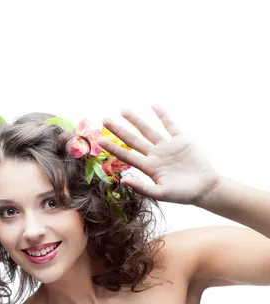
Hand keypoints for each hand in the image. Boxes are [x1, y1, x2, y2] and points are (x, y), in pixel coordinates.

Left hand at [97, 104, 220, 205]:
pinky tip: (153, 106)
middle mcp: (155, 155)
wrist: (205, 188)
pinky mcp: (181, 140)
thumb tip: (123, 180)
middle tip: (105, 120)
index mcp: (149, 168)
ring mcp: (167, 147)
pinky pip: (170, 125)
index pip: (127, 156)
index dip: (113, 148)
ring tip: (123, 110)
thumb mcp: (161, 194)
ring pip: (148, 130)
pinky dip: (163, 115)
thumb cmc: (183, 194)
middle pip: (133, 140)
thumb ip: (142, 188)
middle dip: (119, 130)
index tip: (100, 141)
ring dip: (136, 120)